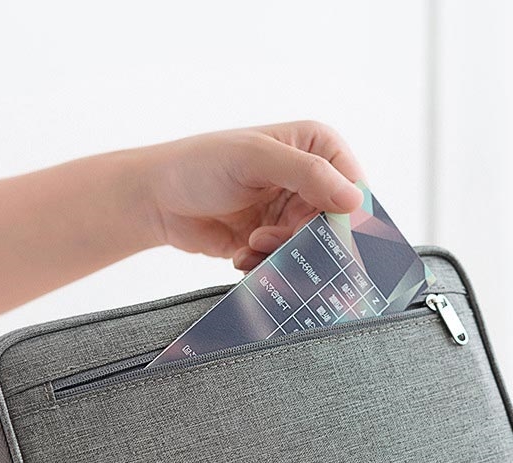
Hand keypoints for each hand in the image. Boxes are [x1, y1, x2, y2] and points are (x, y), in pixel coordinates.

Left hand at [139, 120, 364, 271]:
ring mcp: (294, 212)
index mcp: (318, 147)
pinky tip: (242, 253)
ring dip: (282, 254)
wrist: (157, 200)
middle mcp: (312, 180)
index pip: (354, 190)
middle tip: (268, 239)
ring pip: (313, 250)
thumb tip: (355, 200)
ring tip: (252, 242)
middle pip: (335, 227)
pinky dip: (267, 265)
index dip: (341, 219)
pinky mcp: (276, 240)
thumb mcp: (255, 160)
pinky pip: (289, 263)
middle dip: (304, 241)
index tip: (315, 235)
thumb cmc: (200, 166)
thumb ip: (308, 174)